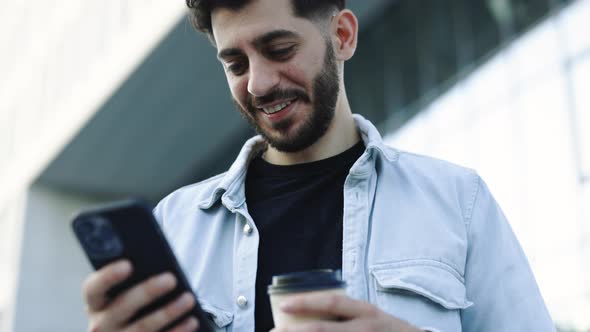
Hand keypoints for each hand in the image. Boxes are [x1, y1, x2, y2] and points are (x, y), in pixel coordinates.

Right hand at [82, 260, 198, 331]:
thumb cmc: (133, 304)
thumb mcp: (125, 293)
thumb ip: (134, 279)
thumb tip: (159, 265)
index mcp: (95, 304)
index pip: (93, 288)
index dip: (108, 276)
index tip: (128, 264)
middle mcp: (100, 325)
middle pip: (123, 306)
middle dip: (148, 291)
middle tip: (171, 278)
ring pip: (143, 327)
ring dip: (168, 312)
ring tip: (188, 298)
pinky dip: (176, 331)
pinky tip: (192, 321)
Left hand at [270, 292, 421, 331]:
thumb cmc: (389, 331)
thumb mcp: (372, 316)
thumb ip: (347, 314)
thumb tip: (312, 312)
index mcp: (366, 311)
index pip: (332, 302)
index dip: (306, 302)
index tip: (283, 304)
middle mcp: (365, 328)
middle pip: (323, 330)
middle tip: (274, 331)